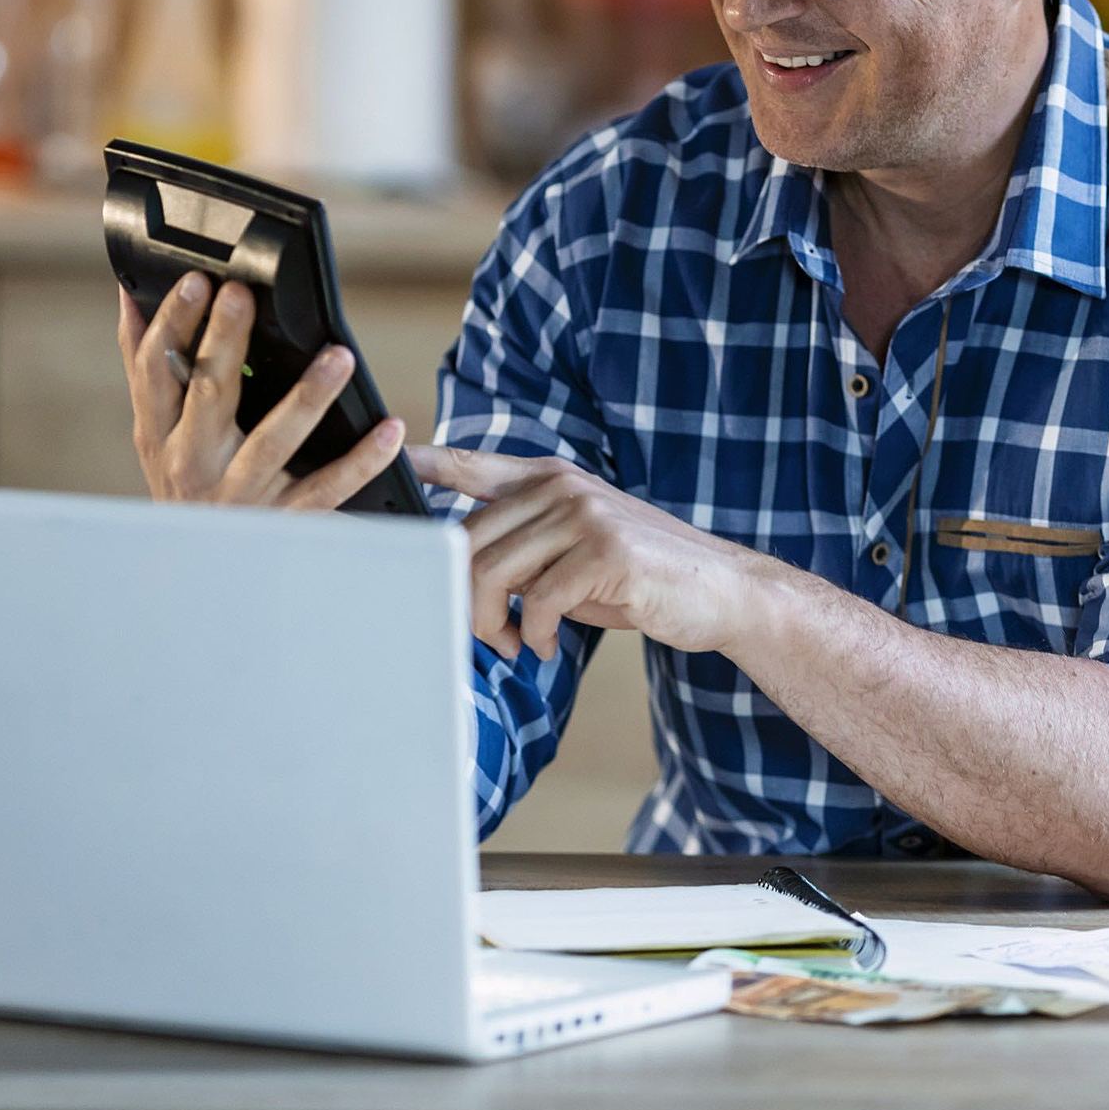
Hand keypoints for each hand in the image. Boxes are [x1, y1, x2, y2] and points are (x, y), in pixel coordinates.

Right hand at [118, 272, 403, 508]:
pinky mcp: (283, 520)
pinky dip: (362, 460)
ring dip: (307, 396)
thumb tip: (129, 294)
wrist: (198, 573)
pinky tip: (390, 430)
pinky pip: (327, 489)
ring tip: (338, 356)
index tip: (198, 281)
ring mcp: (240, 494)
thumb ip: (145, 366)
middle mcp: (193, 462)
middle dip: (223, 341)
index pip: (158, 370)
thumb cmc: (183, 484)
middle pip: (209, 394)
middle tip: (243, 295)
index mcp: (160, 432)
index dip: (174, 324)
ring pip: (273, 441)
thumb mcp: (154, 431)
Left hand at [409, 445, 798, 659]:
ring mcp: (584, 514)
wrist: (719, 589)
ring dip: (490, 625)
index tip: (390, 463)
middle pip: (466, 540)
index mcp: (549, 477)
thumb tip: (462, 567)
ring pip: (491, 572)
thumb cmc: (639, 575)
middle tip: (488, 636)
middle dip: (461, 601)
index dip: (424, 464)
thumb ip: (524, 542)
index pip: (470, 464)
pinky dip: (532, 635)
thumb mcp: (575, 546)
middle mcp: (561, 486)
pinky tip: (545, 646)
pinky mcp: (605, 551)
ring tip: (515, 643)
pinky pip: (536, 601)